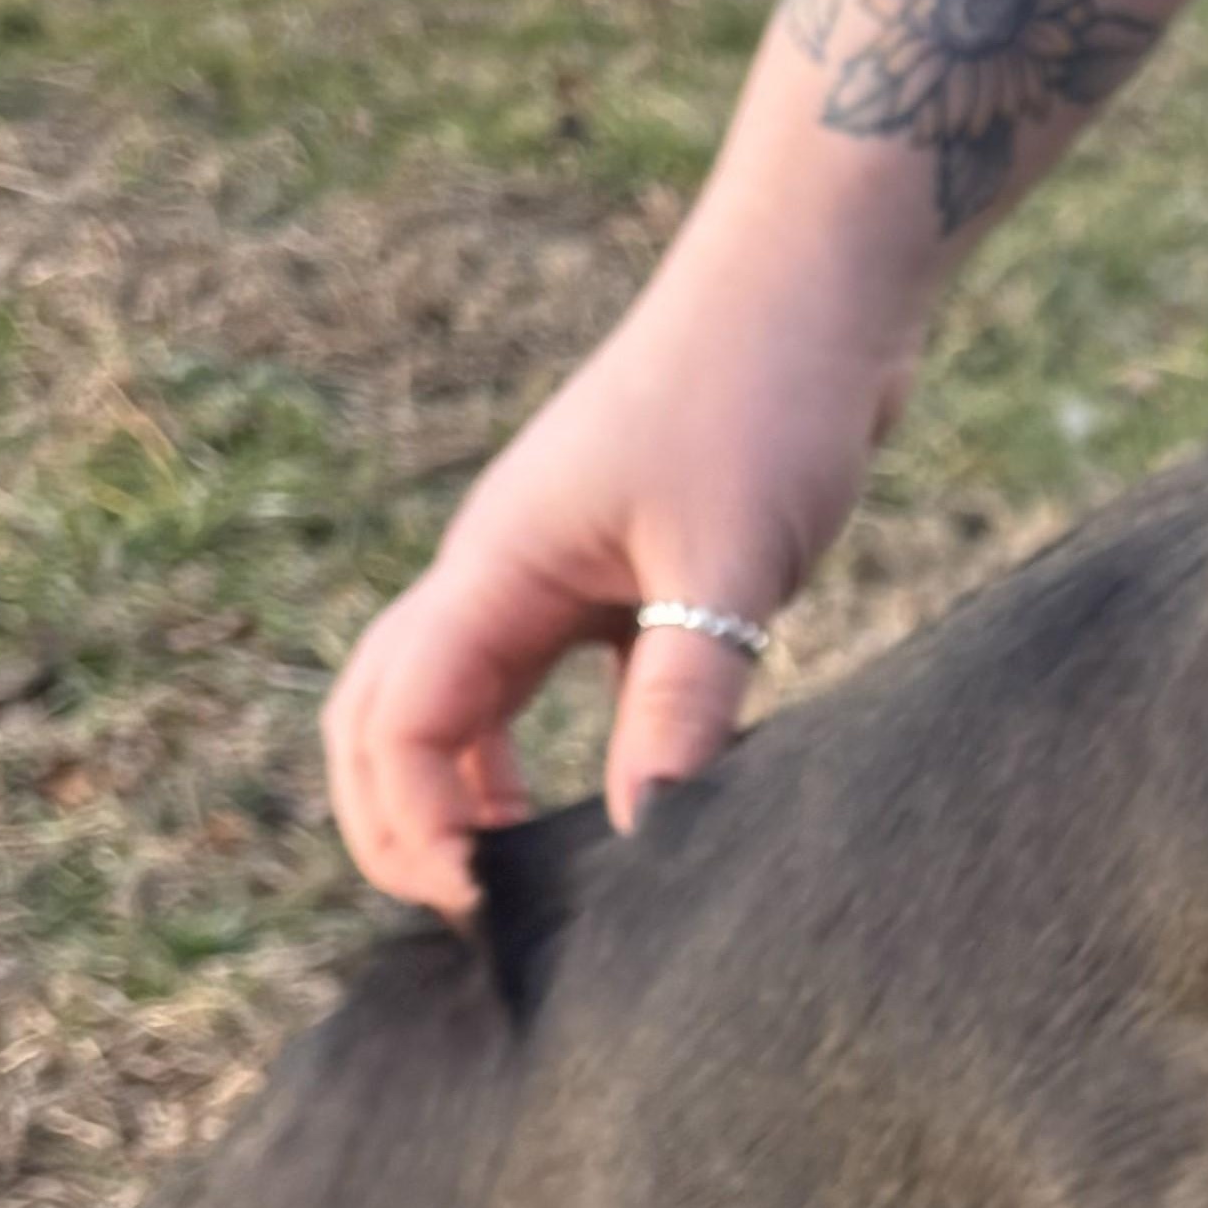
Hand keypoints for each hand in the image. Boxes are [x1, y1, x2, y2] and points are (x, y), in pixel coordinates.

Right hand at [324, 246, 912, 913]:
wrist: (818, 287)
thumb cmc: (766, 397)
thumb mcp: (731, 566)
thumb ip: (685, 699)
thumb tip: (646, 836)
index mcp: (497, 565)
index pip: (399, 720)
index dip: (412, 825)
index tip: (480, 909)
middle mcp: (502, 567)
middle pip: (388, 711)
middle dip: (397, 817)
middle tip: (468, 919)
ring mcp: (555, 565)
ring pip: (464, 698)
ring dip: (466, 790)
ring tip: (520, 886)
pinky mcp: (621, 568)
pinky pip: (548, 677)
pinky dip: (551, 748)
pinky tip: (616, 806)